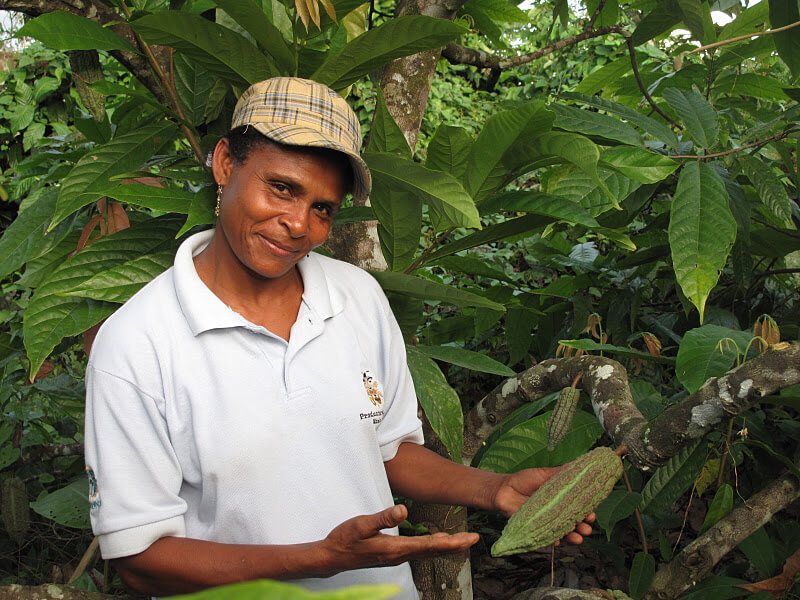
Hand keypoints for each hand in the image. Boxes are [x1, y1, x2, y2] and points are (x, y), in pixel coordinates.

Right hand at [319, 505, 478, 573]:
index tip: (469, 539)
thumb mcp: (361, 525)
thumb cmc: (344, 540)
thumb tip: (404, 510)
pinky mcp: (392, 554)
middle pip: (433, 551)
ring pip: (427, 552)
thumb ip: (382, 517)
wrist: (332, 557)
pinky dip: (433, 547)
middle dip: (455, 546)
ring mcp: (396, 557)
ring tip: (462, 541)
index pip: (430, 545)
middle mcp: (399, 556)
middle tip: (474, 540)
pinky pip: (419, 551)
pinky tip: (437, 543)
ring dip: (446, 547)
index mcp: (395, 549)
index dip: (451, 542)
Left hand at [491, 466, 595, 544]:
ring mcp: (548, 521)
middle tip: (587, 527)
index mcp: (562, 498)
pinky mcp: (536, 529)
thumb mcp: (543, 474)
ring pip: (564, 531)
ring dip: (573, 536)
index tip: (592, 513)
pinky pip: (547, 537)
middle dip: (583, 526)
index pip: (579, 506)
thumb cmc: (524, 480)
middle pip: (575, 521)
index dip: (588, 510)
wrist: (503, 489)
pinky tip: (558, 541)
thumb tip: (580, 465)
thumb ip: (560, 472)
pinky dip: (553, 540)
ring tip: (578, 538)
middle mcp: (557, 511)